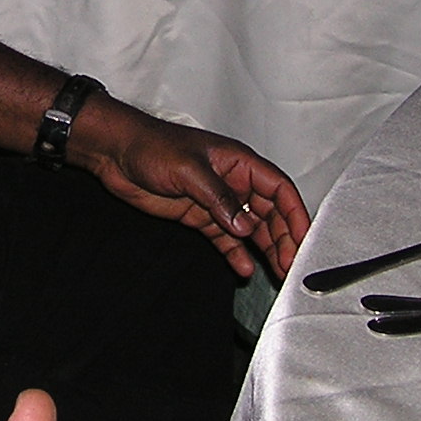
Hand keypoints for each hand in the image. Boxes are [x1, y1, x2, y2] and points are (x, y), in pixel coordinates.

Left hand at [75, 101, 309, 278]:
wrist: (116, 152)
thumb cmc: (152, 147)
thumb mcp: (189, 170)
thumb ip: (219, 198)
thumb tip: (246, 226)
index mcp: (239, 163)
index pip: (279, 189)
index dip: (295, 214)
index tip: (304, 239)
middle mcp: (233, 182)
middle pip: (270, 213)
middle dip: (284, 238)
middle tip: (291, 265)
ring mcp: (217, 201)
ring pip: (251, 229)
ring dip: (265, 249)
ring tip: (277, 273)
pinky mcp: (199, 216)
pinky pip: (225, 238)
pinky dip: (236, 254)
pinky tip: (244, 269)